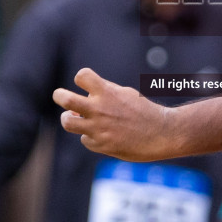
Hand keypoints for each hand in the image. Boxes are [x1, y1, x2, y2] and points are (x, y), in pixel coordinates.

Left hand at [52, 68, 179, 160]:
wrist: (162, 133)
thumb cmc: (144, 111)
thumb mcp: (126, 94)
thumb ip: (105, 93)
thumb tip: (83, 99)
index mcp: (108, 92)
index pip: (82, 76)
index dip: (81, 78)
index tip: (86, 85)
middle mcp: (100, 109)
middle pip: (66, 100)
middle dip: (59, 95)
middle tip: (60, 96)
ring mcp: (99, 128)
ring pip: (68, 122)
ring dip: (68, 119)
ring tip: (74, 118)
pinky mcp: (101, 145)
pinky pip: (85, 139)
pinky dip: (91, 137)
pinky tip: (104, 136)